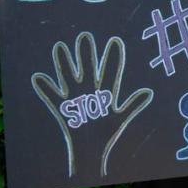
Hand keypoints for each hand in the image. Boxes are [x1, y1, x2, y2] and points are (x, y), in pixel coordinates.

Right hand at [31, 32, 153, 178]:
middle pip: (88, 69)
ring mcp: (75, 99)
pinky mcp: (63, 110)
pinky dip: (45, 89)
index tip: (115, 41)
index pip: (110, 72)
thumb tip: (149, 92)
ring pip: (69, 77)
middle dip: (86, 54)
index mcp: (105, 92)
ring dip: (64, 64)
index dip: (113, 58)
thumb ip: (133, 104)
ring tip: (60, 47)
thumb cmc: (106, 133)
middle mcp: (89, 91)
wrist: (91, 151)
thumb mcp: (121, 117)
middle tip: (85, 36)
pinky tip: (39, 78)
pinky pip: (52, 97)